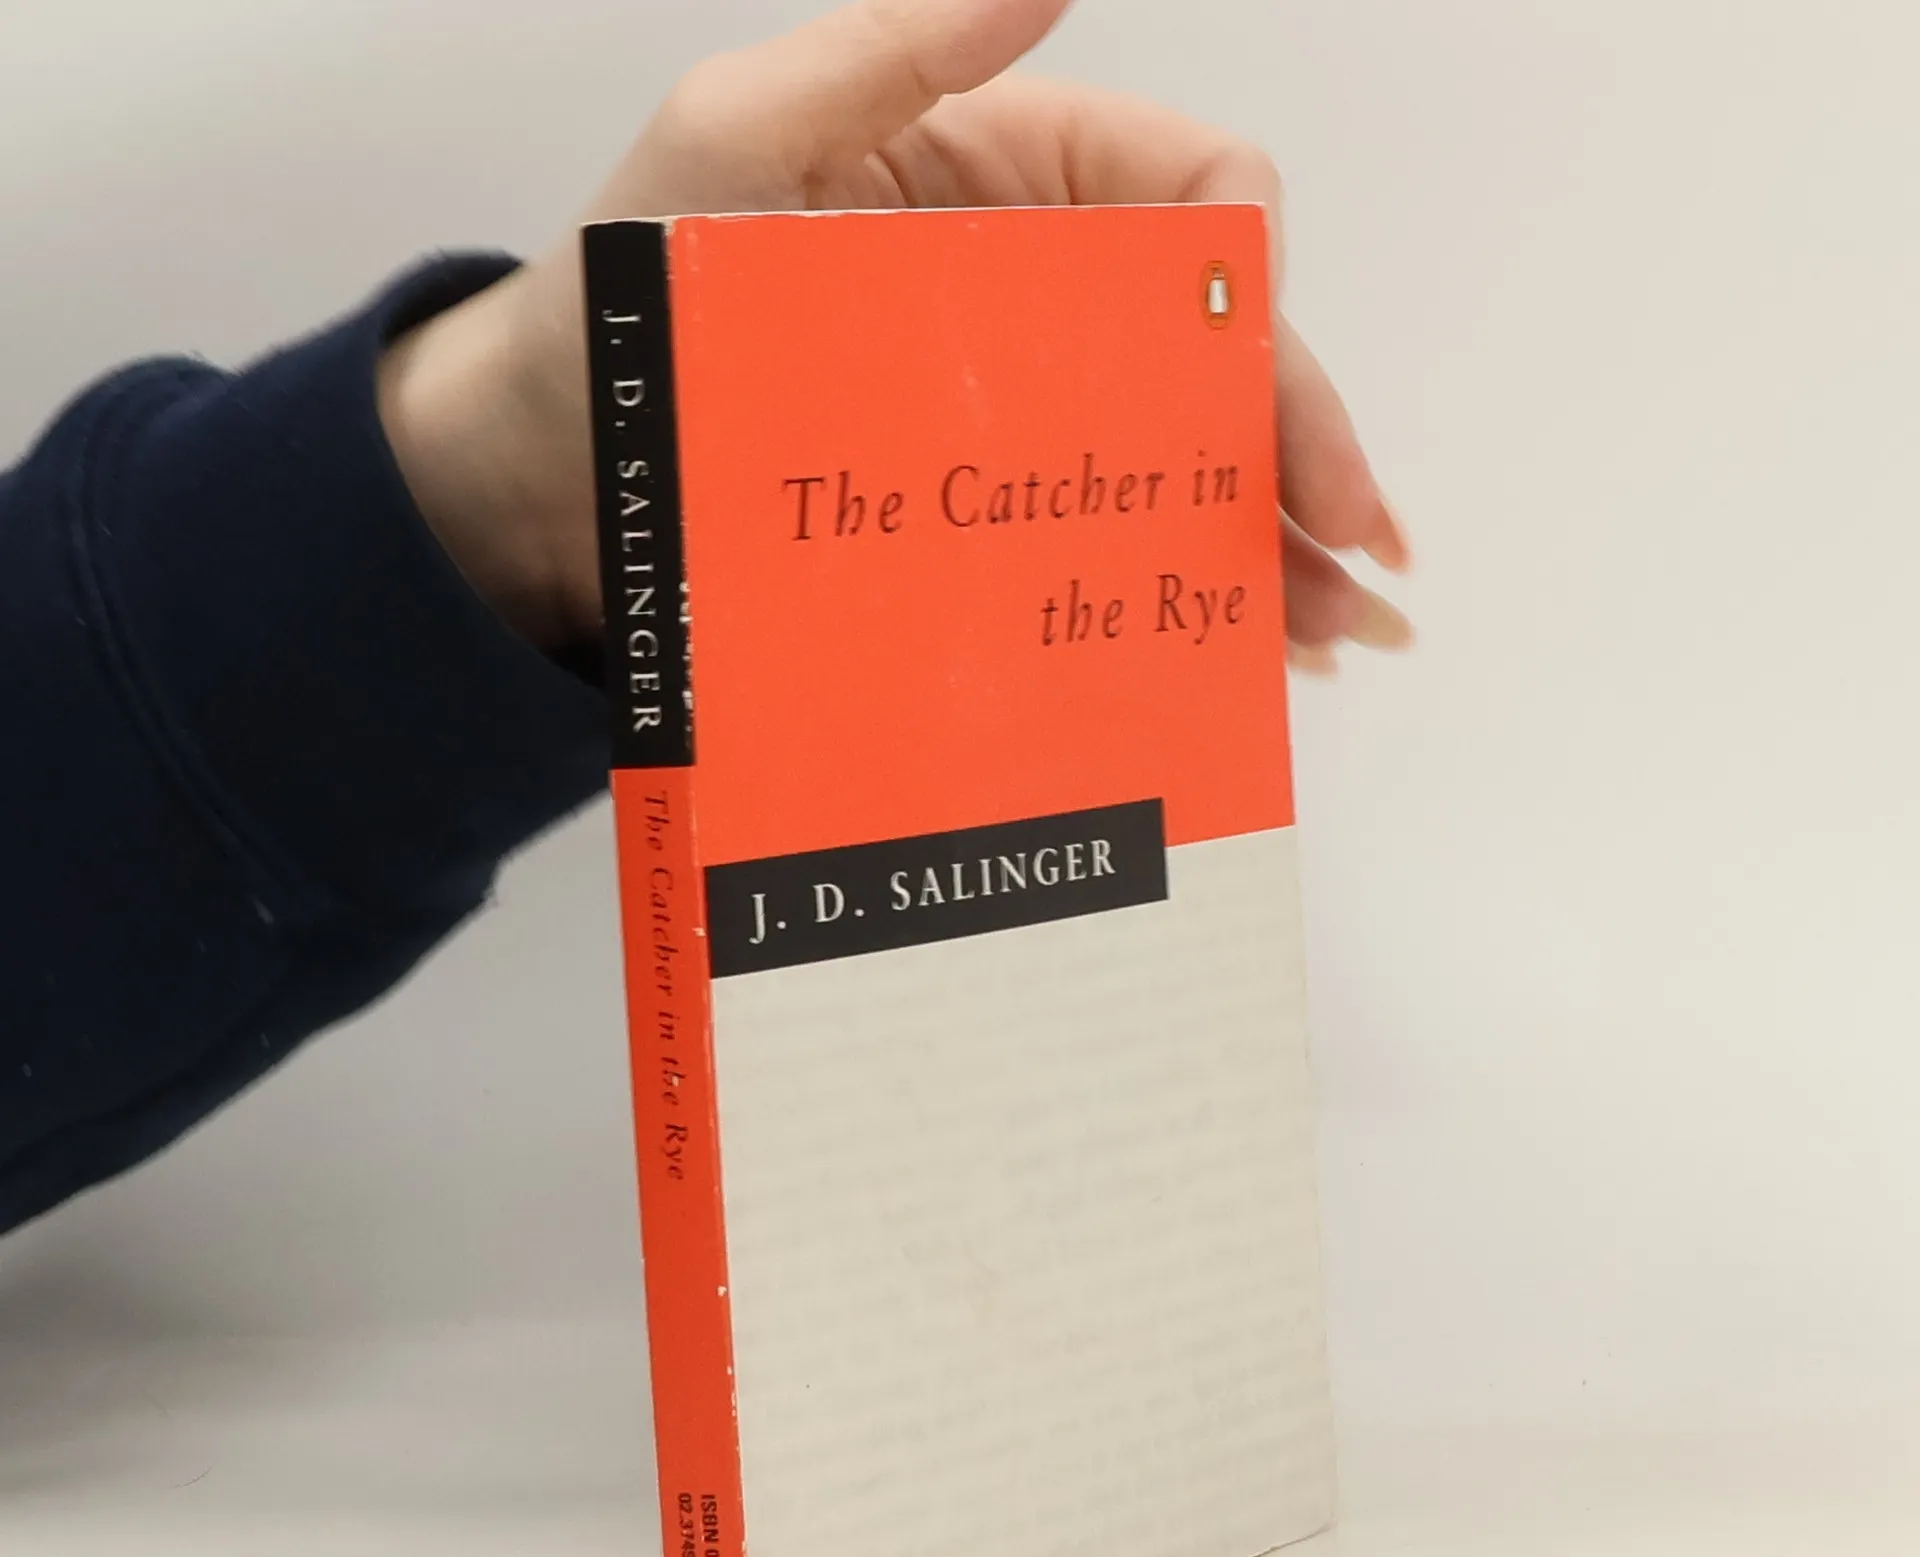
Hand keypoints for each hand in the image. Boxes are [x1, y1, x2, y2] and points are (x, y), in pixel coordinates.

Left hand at [378, 0, 1410, 673]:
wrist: (547, 469)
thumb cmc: (630, 287)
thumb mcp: (740, 137)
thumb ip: (893, 50)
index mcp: (1011, 179)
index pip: (1191, 201)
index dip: (1253, 279)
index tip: (1257, 371)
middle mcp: (1035, 298)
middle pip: (1213, 355)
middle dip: (1302, 441)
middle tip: (1364, 549)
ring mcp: (1017, 415)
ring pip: (1182, 461)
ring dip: (1275, 540)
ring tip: (1341, 631)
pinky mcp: (985, 517)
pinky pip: (1108, 544)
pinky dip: (1187, 591)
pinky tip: (1255, 649)